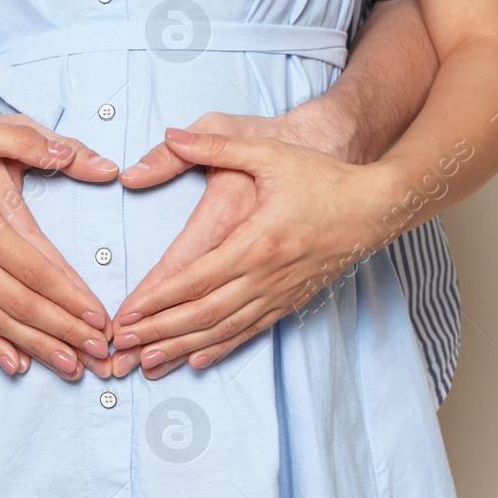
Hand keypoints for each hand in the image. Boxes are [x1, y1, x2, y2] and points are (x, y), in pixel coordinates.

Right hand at [0, 107, 119, 379]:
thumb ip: (26, 139)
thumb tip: (76, 154)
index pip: (35, 268)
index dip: (70, 295)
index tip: (99, 316)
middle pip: (23, 303)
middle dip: (65, 330)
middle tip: (99, 353)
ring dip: (37, 346)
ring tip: (71, 366)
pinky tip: (17, 365)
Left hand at [109, 126, 405, 377]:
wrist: (376, 206)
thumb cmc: (324, 177)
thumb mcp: (269, 152)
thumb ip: (217, 144)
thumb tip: (172, 135)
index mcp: (256, 240)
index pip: (196, 278)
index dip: (158, 299)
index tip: (127, 314)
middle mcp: (266, 275)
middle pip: (203, 312)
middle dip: (159, 332)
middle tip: (122, 345)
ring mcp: (280, 292)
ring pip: (223, 328)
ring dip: (182, 346)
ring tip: (147, 362)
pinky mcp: (292, 300)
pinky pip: (250, 330)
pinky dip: (221, 347)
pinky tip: (197, 358)